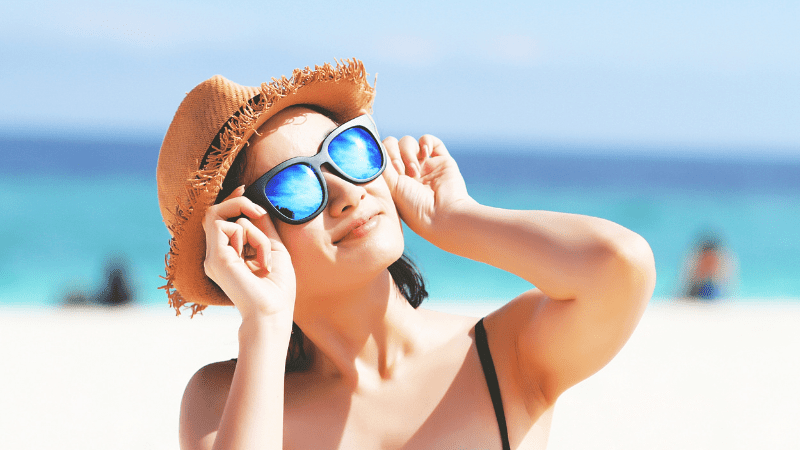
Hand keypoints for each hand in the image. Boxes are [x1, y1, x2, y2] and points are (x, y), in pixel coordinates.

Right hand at [202, 185, 295, 320]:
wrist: (273, 312)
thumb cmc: (278, 288)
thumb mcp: (274, 250)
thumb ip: (263, 229)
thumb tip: (257, 207)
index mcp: (228, 256)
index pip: (221, 220)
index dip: (230, 200)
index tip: (244, 188)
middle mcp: (216, 256)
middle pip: (216, 213)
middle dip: (238, 203)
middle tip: (260, 213)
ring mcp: (213, 256)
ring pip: (224, 217)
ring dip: (254, 231)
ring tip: (264, 255)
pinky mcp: (215, 257)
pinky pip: (226, 225)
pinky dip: (250, 236)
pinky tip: (257, 260)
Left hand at [381, 134, 474, 241]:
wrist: (443, 214)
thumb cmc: (413, 206)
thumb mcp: (390, 187)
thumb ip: (382, 166)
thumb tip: (375, 148)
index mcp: (393, 180)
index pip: (382, 156)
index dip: (383, 156)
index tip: (390, 170)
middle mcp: (407, 172)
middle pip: (393, 145)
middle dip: (395, 154)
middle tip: (401, 171)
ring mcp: (424, 166)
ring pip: (408, 142)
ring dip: (408, 152)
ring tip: (415, 171)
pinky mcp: (441, 160)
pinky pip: (429, 140)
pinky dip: (425, 142)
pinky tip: (425, 153)